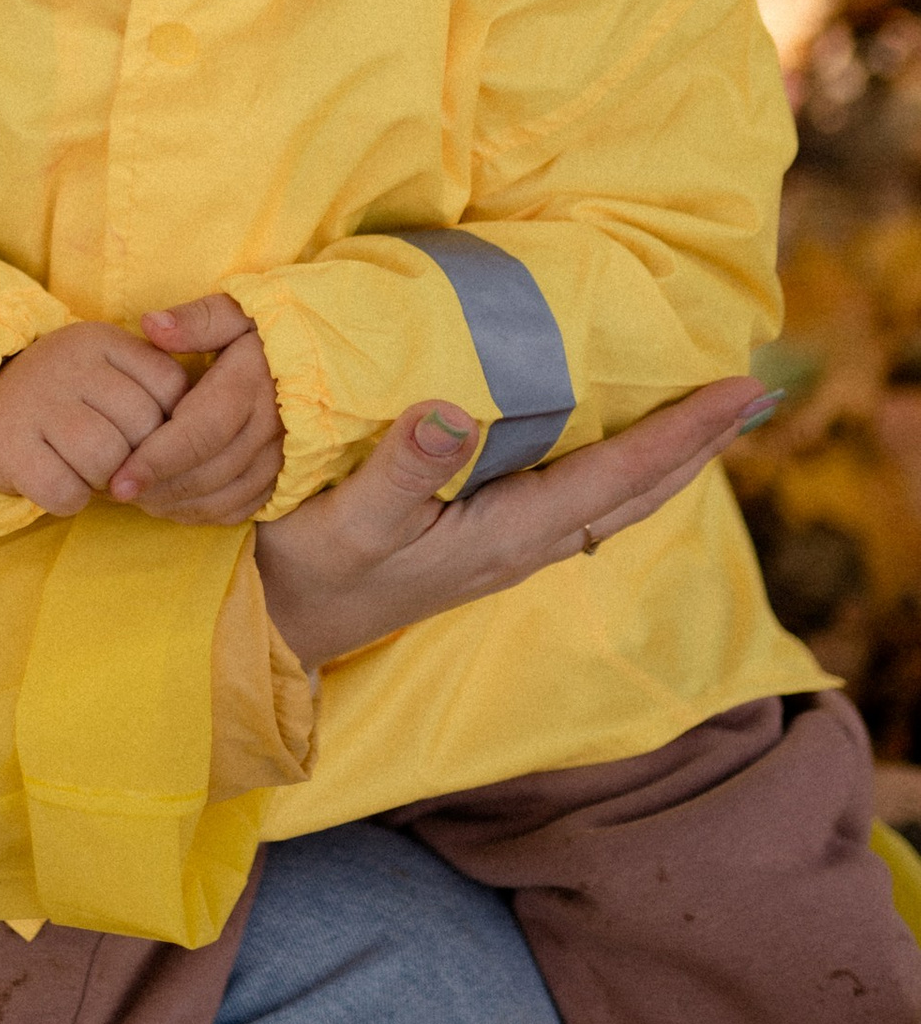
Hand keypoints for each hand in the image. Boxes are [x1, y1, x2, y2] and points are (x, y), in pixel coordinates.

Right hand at [0, 320, 186, 515]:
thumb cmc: (67, 396)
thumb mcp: (108, 368)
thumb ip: (153, 384)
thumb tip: (202, 430)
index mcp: (101, 340)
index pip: (170, 385)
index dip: (170, 424)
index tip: (147, 432)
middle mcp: (68, 364)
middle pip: (143, 427)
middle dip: (141, 457)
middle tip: (120, 458)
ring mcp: (36, 403)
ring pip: (106, 458)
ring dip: (107, 480)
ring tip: (92, 471)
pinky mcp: (9, 446)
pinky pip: (65, 490)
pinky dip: (72, 500)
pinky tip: (63, 483)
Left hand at [106, 294, 282, 520]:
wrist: (332, 355)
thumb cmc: (274, 329)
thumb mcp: (239, 309)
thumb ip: (197, 319)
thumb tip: (151, 325)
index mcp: (251, 386)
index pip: (198, 435)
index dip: (154, 461)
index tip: (117, 480)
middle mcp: (271, 429)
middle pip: (207, 474)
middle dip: (157, 489)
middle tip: (115, 490)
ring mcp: (282, 458)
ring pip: (224, 498)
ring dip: (177, 506)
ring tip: (138, 499)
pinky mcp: (287, 476)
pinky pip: (244, 508)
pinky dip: (205, 514)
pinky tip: (173, 506)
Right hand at [250, 378, 768, 669]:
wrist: (275, 632)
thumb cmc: (304, 571)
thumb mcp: (345, 519)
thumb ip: (401, 468)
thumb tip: (453, 409)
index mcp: (505, 532)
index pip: (616, 476)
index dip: (681, 434)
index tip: (738, 391)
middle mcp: (522, 545)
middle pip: (634, 493)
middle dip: (694, 446)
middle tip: (748, 395)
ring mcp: (506, 551)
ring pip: (612, 503)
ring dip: (664, 463)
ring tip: (703, 423)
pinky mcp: (483, 548)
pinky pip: (578, 504)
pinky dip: (617, 473)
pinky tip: (615, 456)